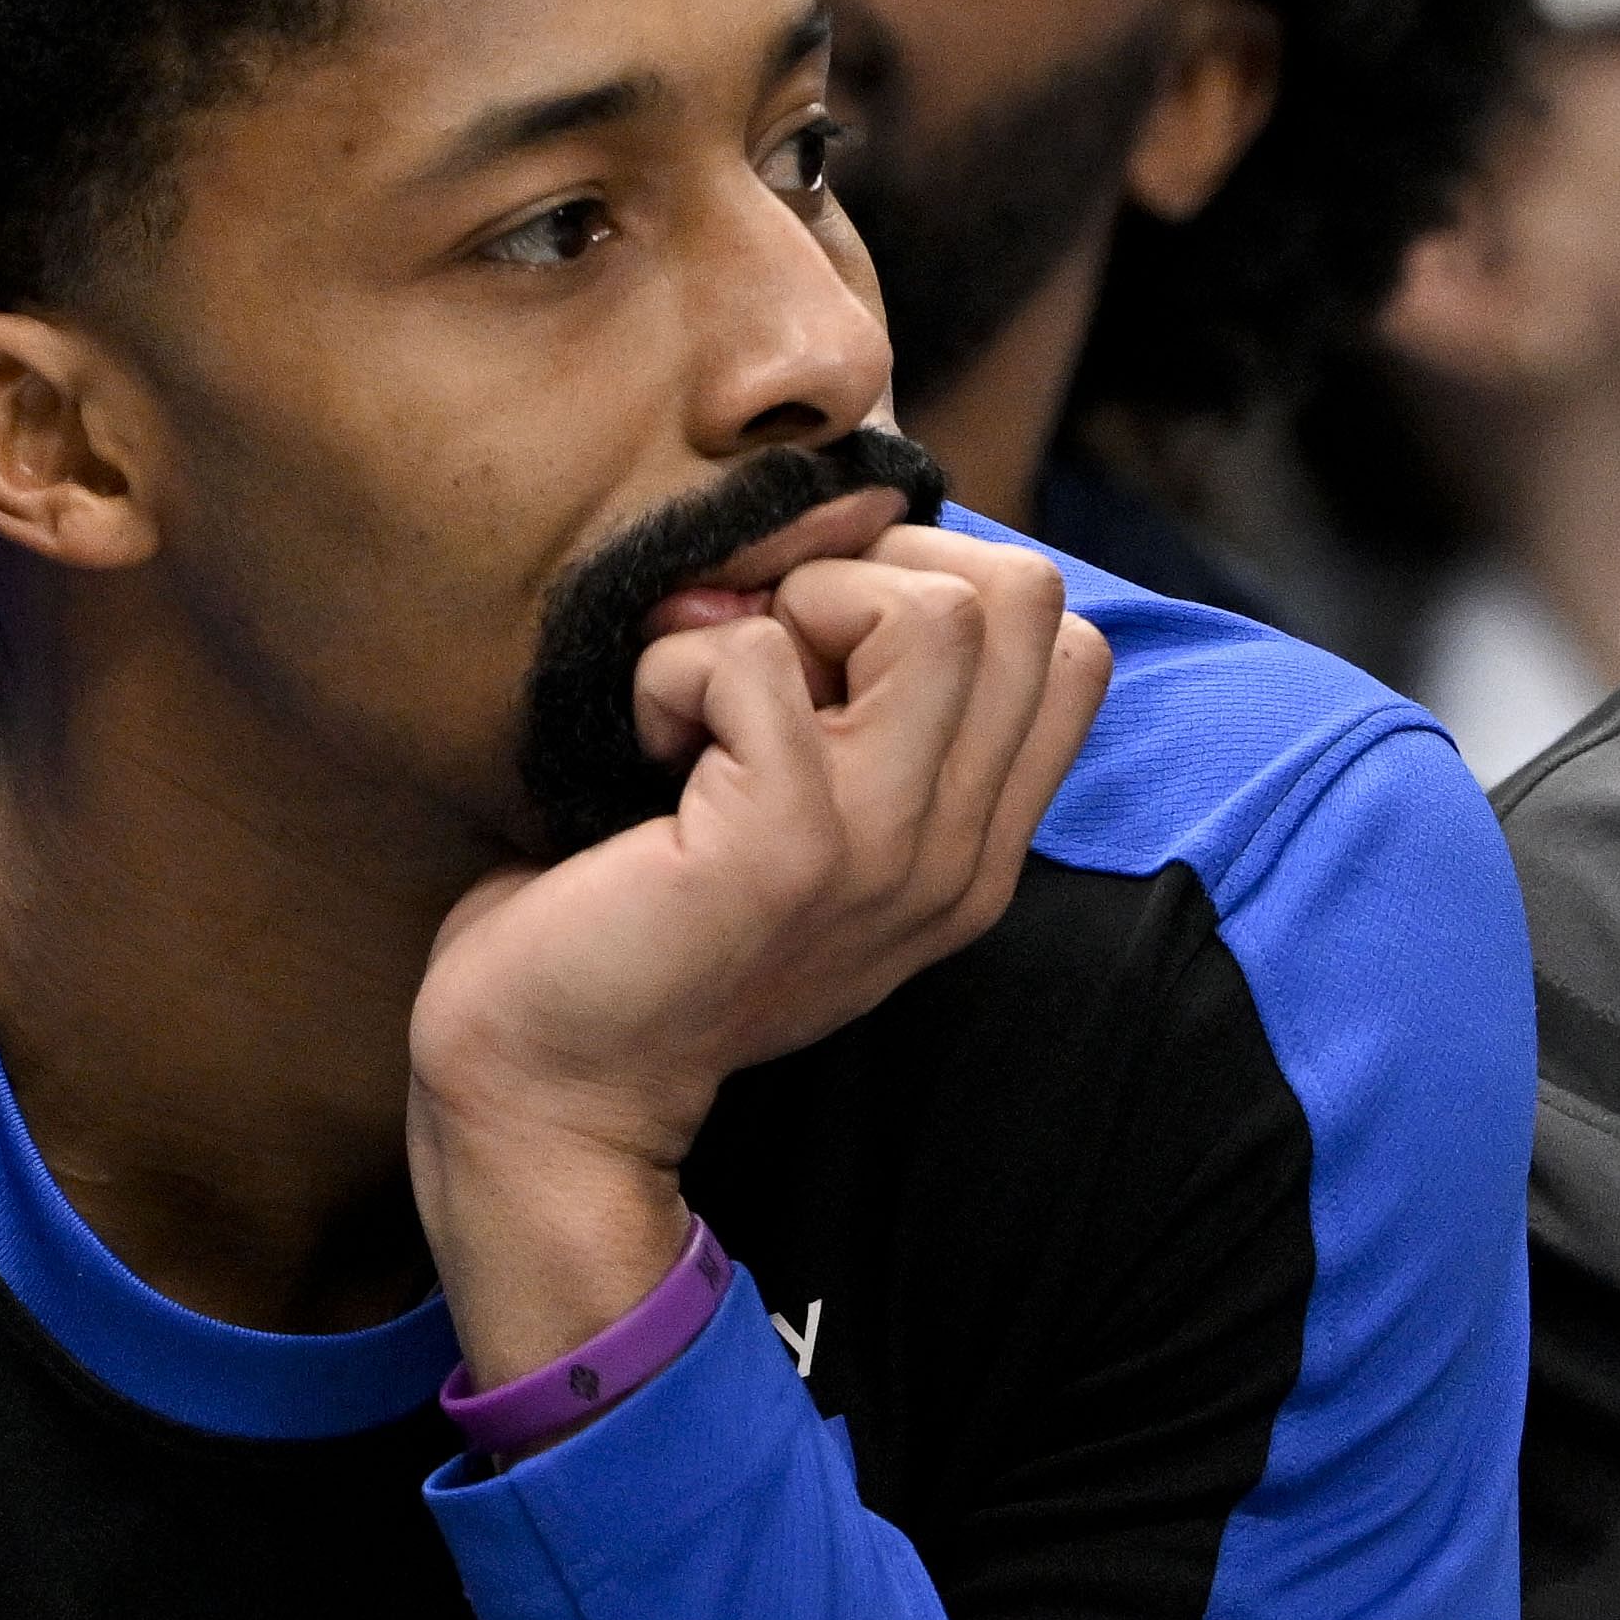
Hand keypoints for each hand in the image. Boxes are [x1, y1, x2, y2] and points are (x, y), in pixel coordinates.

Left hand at [406, 523, 1105, 1381]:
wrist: (551, 1085)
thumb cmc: (640, 926)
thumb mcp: (801, 823)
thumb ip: (863, 722)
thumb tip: (837, 535)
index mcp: (978, 848)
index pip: (1069, 644)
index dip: (938, 587)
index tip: (817, 644)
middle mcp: (961, 854)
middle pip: (1026, 597)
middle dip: (874, 571)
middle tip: (763, 645)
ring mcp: (889, 854)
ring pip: (938, 612)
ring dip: (793, 605)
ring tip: (709, 685)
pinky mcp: (787, 849)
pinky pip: (758, 658)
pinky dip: (674, 664)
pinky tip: (640, 738)